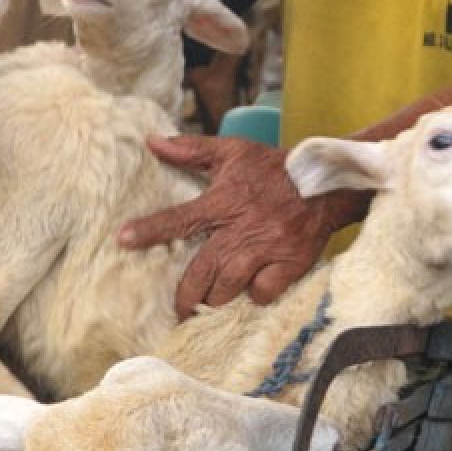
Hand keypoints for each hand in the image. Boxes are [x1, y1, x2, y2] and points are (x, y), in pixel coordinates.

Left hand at [119, 134, 344, 316]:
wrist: (327, 182)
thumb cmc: (273, 168)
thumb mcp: (233, 151)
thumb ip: (191, 150)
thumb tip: (152, 142)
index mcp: (224, 200)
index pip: (180, 218)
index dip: (150, 229)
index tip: (123, 240)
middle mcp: (242, 227)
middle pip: (203, 270)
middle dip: (186, 295)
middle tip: (178, 308)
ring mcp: (267, 247)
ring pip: (229, 286)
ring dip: (217, 297)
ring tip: (210, 301)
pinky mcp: (290, 263)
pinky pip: (263, 291)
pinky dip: (255, 294)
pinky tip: (251, 290)